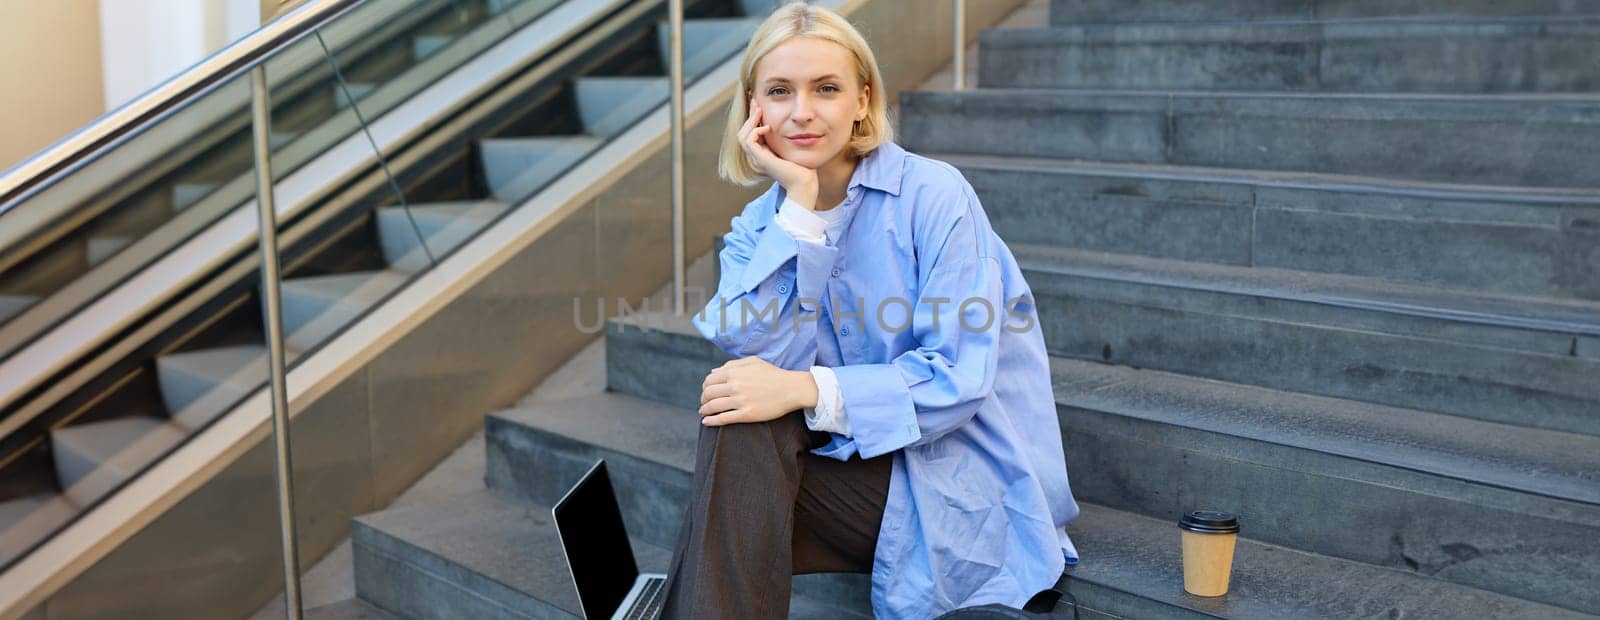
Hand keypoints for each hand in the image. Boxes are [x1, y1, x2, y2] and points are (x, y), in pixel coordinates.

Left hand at [698, 356, 816, 426]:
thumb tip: (713, 372)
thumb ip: (732, 364)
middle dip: (703, 399)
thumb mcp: (753, 362)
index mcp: (734, 372)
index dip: (704, 387)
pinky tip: (706, 422)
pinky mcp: (747, 414)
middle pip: (708, 394)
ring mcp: (740, 401)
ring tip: (704, 413)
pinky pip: (724, 418)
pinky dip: (712, 421)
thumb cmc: (773, 374)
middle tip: (704, 403)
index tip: (706, 392)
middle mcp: (735, 386)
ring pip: (713, 406)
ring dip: (704, 410)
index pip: (709, 380)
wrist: (791, 389)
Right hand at [739, 97, 818, 208]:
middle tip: (757, 102)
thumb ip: (788, 137)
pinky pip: (749, 142)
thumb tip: (794, 122)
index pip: (751, 133)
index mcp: (763, 154)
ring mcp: (758, 159)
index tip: (760, 105)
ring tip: (760, 111)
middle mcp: (758, 157)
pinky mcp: (761, 160)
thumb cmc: (803, 168)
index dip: (753, 119)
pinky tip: (767, 127)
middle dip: (749, 116)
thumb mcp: (793, 147)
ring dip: (750, 121)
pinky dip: (755, 131)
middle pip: (743, 133)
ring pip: (742, 136)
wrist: (804, 184)